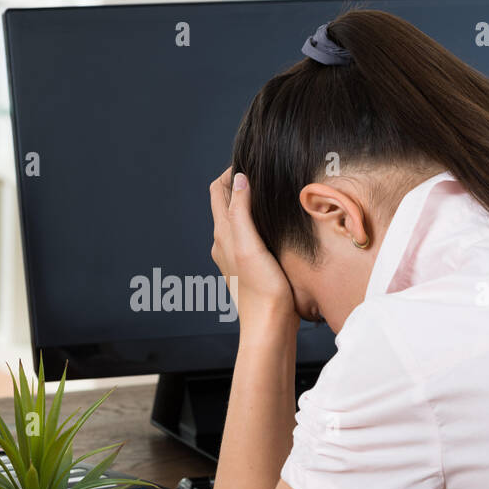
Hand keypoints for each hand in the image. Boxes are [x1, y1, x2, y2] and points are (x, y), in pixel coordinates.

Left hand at [209, 166, 298, 333]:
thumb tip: (239, 179)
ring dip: (247, 202)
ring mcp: (234, 256)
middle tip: (262, 172)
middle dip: (239, 184)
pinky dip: (255, 221)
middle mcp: (224, 243)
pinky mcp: (248, 267)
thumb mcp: (250, 245)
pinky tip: (272, 224)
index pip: (217, 191)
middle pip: (225, 203)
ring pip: (236, 219)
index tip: (251, 161)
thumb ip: (241, 211)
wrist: (269, 327)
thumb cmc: (262, 289)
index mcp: (222, 234)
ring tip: (268, 193)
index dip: (231, 172)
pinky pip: (247, 235)